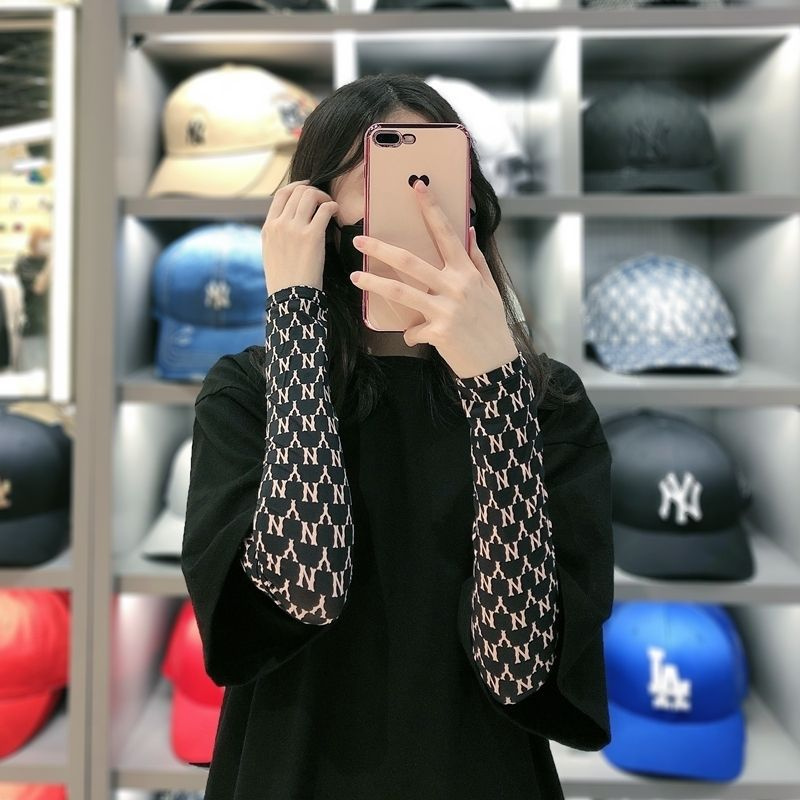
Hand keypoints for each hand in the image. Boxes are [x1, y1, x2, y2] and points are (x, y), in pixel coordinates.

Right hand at [262, 179, 338, 293]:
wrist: (290, 297)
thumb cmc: (284, 280)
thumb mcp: (271, 253)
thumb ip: (278, 234)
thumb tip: (292, 222)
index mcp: (268, 227)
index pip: (281, 194)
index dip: (297, 186)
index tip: (308, 188)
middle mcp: (279, 224)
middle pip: (297, 191)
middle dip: (314, 191)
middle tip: (323, 201)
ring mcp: (294, 228)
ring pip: (310, 195)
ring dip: (324, 197)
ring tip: (331, 207)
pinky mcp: (312, 236)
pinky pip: (325, 209)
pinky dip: (333, 206)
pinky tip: (336, 213)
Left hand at [349, 179, 518, 379]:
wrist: (496, 364)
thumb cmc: (491, 325)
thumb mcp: (489, 290)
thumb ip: (477, 261)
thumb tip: (469, 232)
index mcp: (466, 272)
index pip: (446, 233)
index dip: (431, 209)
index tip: (417, 187)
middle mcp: (456, 286)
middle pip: (410, 261)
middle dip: (381, 249)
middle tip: (358, 240)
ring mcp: (446, 309)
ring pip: (401, 291)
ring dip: (374, 283)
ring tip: (356, 277)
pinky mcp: (438, 331)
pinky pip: (413, 330)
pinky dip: (412, 334)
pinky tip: (417, 338)